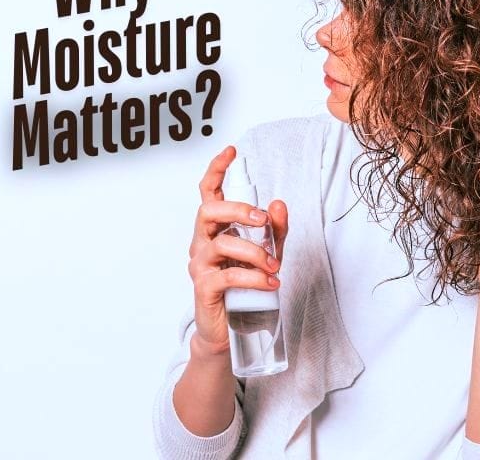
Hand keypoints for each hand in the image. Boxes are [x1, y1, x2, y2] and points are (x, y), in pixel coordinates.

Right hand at [187, 145, 288, 355]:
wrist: (233, 329)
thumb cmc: (246, 284)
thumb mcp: (269, 252)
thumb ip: (275, 229)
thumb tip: (279, 204)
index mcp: (215, 228)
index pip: (209, 193)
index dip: (216, 170)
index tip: (230, 151)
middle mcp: (202, 242)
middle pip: (208, 211)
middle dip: (237, 210)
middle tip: (263, 220)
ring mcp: (200, 265)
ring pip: (221, 243)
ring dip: (254, 252)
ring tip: (275, 266)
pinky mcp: (204, 289)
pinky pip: (227, 275)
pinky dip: (253, 277)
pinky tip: (270, 283)